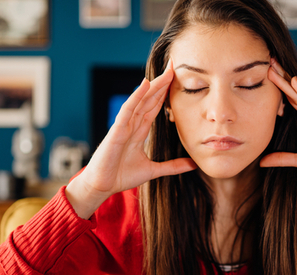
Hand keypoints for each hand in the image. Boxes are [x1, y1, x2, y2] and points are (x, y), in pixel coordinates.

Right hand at [66, 60, 196, 217]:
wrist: (102, 187)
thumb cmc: (121, 176)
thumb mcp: (153, 170)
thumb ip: (173, 166)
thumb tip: (194, 164)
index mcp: (139, 131)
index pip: (154, 107)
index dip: (165, 93)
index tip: (177, 80)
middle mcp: (132, 124)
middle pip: (149, 99)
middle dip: (162, 83)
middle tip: (174, 66)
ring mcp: (123, 125)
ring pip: (140, 100)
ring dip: (153, 86)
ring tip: (166, 71)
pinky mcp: (116, 131)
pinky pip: (127, 110)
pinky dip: (136, 97)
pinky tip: (145, 84)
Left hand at [261, 59, 296, 210]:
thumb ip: (282, 158)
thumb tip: (262, 161)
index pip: (291, 101)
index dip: (280, 88)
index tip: (266, 76)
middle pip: (294, 93)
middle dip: (281, 78)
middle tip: (268, 62)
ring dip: (287, 80)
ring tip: (274, 66)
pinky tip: (294, 81)